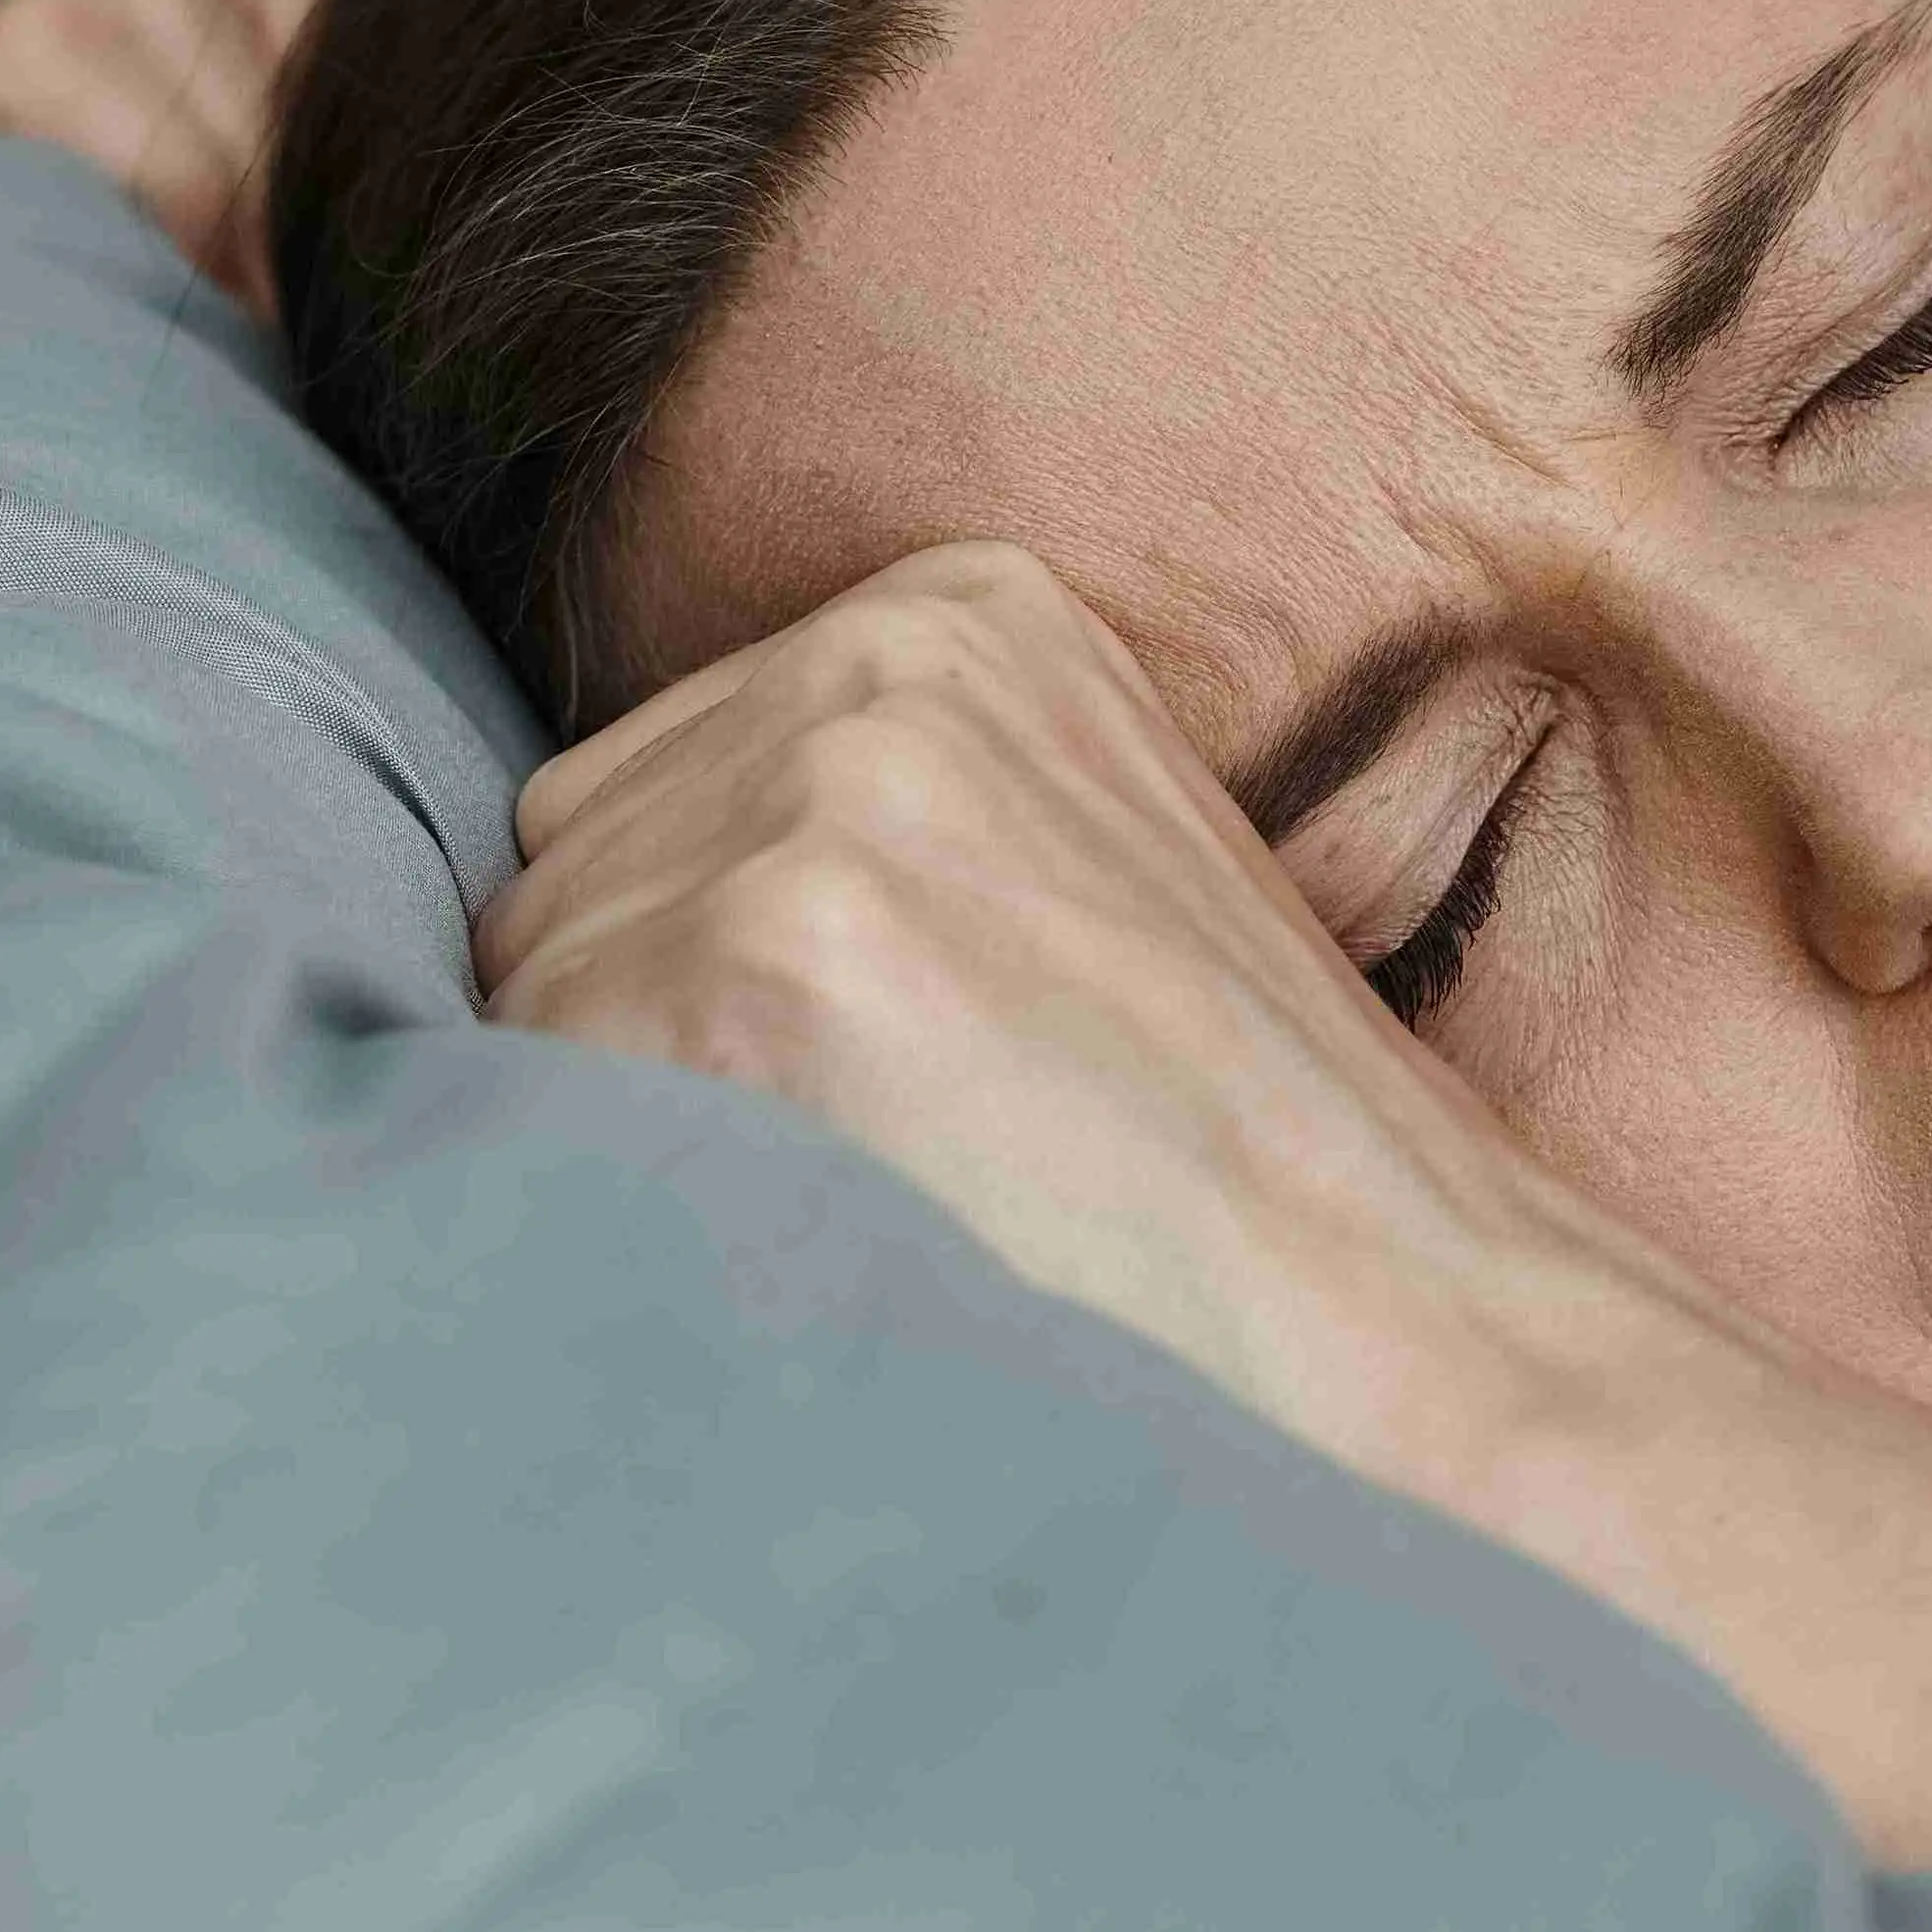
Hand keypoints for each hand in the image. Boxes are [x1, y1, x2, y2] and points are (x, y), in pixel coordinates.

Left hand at [475, 541, 1768, 1481]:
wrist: (1400, 1316)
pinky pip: (537, 1087)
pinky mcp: (768, 952)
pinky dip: (611, 1192)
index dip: (677, 969)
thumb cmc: (1219, 1155)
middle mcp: (878, 664)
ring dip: (618, 1122)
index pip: (638, 789)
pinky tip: (788, 1241)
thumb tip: (557, 906)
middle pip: (564, 869)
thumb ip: (851, 825)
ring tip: (840, 1202)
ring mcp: (820, 799)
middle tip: (836, 1165)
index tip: (823, 1082)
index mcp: (957, 615)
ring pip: (531, 986)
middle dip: (634, 1031)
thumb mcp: (1064, 873)